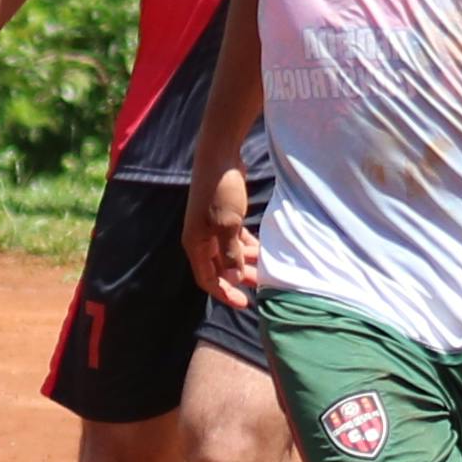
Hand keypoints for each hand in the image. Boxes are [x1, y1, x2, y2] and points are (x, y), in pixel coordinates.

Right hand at [185, 165, 257, 305]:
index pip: (206, 279)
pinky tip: (263, 252)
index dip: (224, 293)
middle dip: (238, 281)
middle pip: (218, 269)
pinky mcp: (224, 218)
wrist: (219, 158)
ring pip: (229, 255)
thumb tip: (235, 276)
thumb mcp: (228, 225)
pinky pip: (235, 241)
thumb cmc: (220, 192)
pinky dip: (247, 248)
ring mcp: (212, 228)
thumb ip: (230, 253)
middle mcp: (201, 239)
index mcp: (195, 244)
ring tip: (266, 272)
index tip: (244, 303)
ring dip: (245, 264)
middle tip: (262, 289)